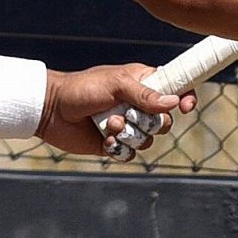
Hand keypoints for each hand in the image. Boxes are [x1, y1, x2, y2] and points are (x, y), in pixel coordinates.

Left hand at [36, 63, 197, 158]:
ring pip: (148, 140)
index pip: (175, 89)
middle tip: (129, 114)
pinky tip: (105, 139)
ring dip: (128, 135)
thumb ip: (145, 94)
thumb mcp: (116, 85)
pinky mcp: (115, 144)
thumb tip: (173, 102)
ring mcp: (127, 126)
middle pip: (164, 122)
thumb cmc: (83, 89)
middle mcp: (138, 105)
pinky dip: (119, 149)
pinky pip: (130, 154)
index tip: (186, 106)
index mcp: (142, 83)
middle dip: (148, 122)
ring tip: (109, 124)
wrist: (52, 110)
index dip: (185, 98)